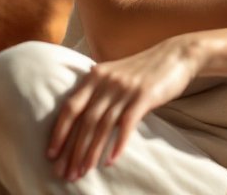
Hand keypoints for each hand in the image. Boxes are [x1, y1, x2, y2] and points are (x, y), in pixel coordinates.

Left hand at [47, 35, 202, 181]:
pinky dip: (118, 144)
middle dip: (73, 150)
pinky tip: (111, 161)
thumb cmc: (143, 70)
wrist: (175, 55)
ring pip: (103, 125)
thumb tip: (81, 119)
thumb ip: (98, 90)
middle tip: (66, 172)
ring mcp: (125, 88)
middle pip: (84, 120)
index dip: (59, 132)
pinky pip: (127, 123)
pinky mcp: (144, 96)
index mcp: (95, 75)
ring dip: (91, 152)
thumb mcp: (115, 74)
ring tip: (84, 171)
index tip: (51, 154)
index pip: (70, 107)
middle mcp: (107, 81)